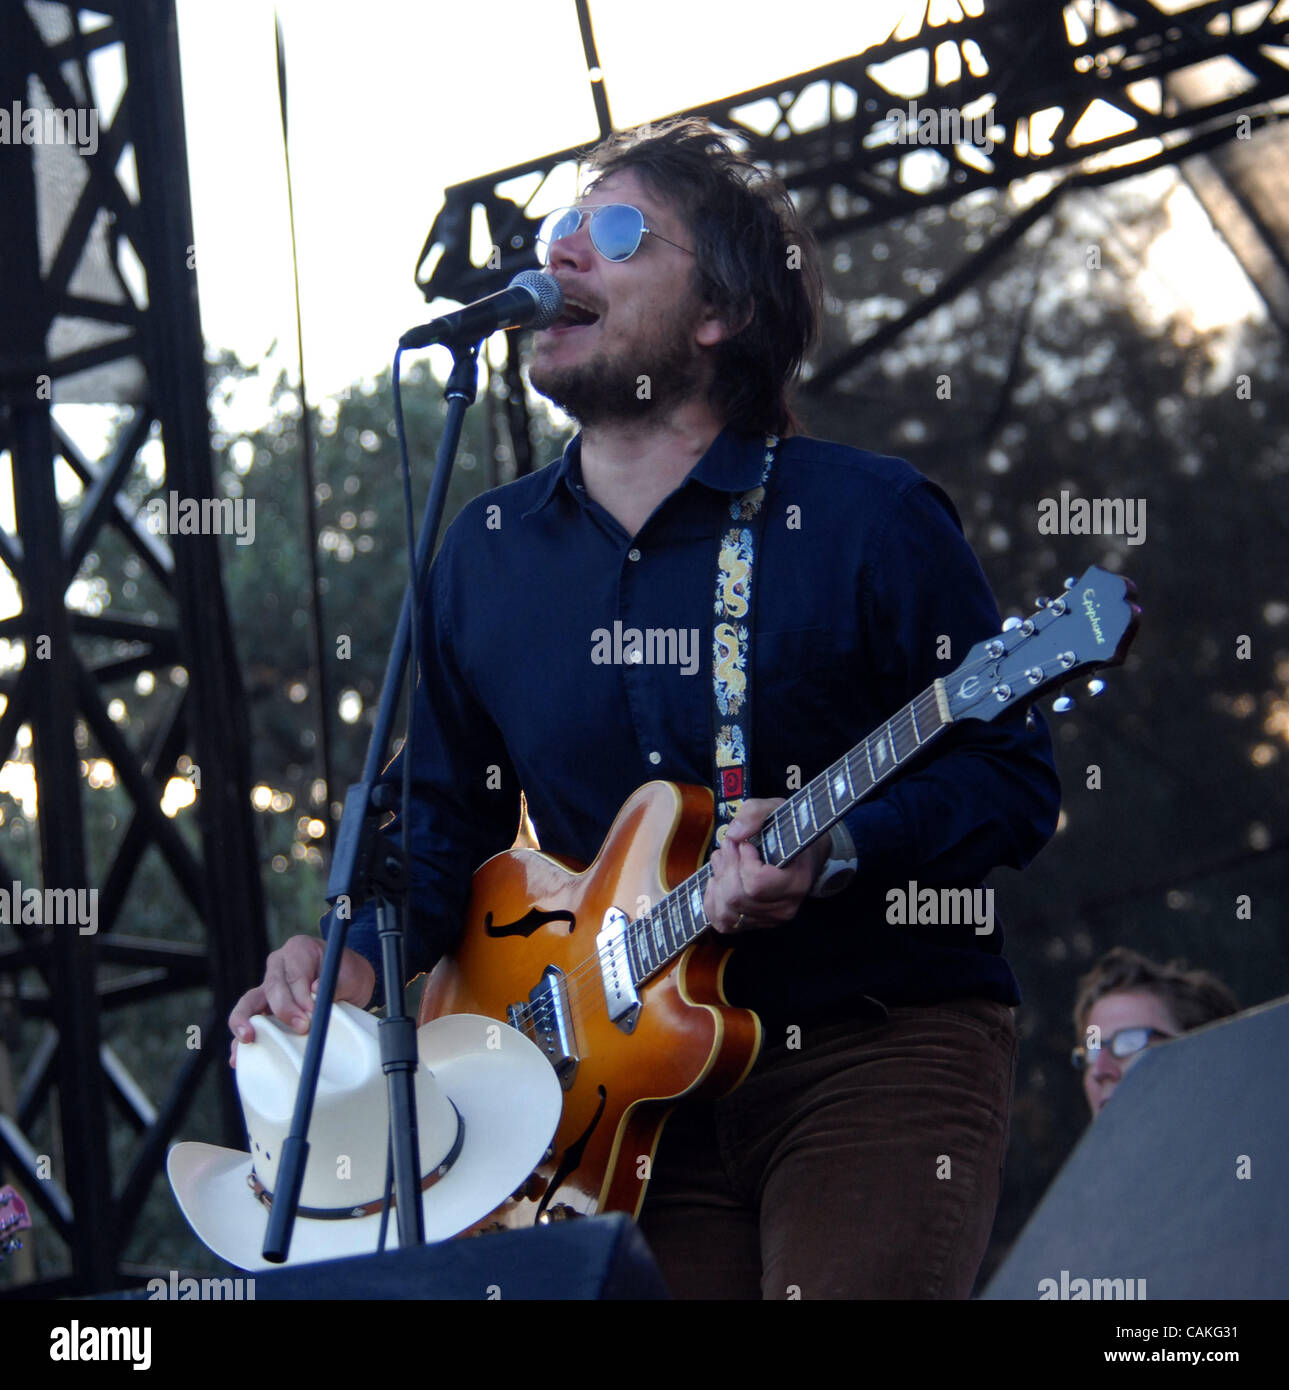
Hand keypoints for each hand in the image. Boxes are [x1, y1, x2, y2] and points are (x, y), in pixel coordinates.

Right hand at [228, 935, 375, 1066]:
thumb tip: (315, 990)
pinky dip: (241, 1038)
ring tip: (247, 1039)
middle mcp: (278, 966)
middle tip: (302, 1028)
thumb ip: (334, 983)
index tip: (313, 1014)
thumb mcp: (349, 975)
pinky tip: (239, 1057)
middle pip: (271, 988)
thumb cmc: (348, 975)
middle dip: (284, 1011)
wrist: (349, 982)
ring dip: (245, 1022)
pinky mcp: (264, 1008)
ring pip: (249, 1003)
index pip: (294, 975)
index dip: (301, 997)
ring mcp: (268, 987)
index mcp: (298, 950)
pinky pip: (248, 1022)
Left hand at [702, 798, 828, 933]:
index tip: (746, 844)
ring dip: (717, 882)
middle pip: (737, 897)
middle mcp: (785, 908)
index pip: (756, 883)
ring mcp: (769, 920)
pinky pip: (722, 923)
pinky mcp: (754, 924)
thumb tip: (733, 834)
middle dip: (725, 868)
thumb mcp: (775, 809)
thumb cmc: (788, 830)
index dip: (742, 861)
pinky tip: (718, 881)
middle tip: (727, 847)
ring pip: (727, 911)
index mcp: (797, 882)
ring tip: (722, 860)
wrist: (801, 854)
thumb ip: (754, 813)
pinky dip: (713, 901)